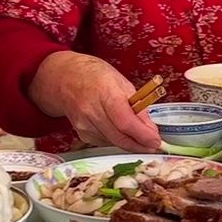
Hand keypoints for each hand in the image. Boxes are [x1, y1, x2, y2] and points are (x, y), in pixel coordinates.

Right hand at [30, 51, 160, 151]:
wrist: (64, 80)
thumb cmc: (96, 77)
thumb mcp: (122, 83)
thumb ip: (137, 107)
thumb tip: (151, 130)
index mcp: (105, 92)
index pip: (125, 121)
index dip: (142, 135)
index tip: (156, 140)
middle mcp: (91, 111)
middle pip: (120, 137)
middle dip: (140, 144)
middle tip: (154, 144)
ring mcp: (84, 125)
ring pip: (114, 142)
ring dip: (130, 143)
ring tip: (140, 136)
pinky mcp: (82, 134)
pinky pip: (105, 142)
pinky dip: (117, 140)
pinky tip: (120, 131)